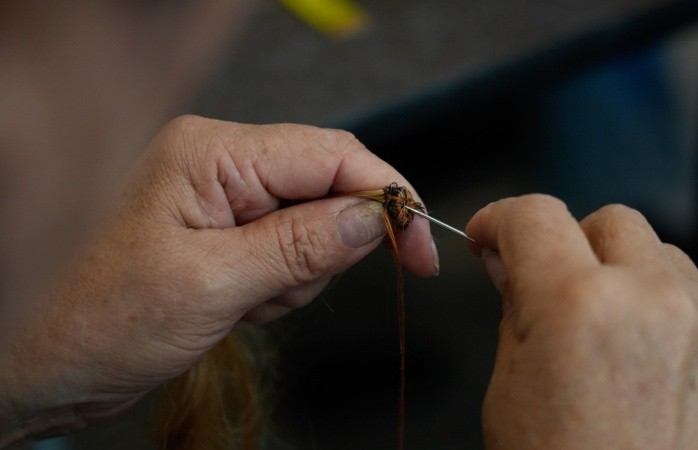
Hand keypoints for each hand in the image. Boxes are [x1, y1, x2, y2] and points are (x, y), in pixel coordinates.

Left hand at [0, 116, 437, 445]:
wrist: (46, 363)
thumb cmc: (103, 318)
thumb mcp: (213, 285)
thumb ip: (302, 245)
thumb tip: (375, 215)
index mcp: (213, 153)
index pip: (330, 154)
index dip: (386, 195)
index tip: (421, 246)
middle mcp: (221, 163)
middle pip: (326, 187)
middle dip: (329, 247)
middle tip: (284, 292)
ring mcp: (223, 197)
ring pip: (314, 226)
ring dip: (298, 276)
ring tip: (243, 305)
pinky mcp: (226, 231)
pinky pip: (289, 251)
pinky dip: (280, 287)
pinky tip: (238, 308)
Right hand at [466, 194, 697, 448]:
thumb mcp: (510, 388)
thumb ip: (516, 309)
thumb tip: (511, 264)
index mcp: (576, 306)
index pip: (535, 215)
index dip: (502, 219)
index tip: (495, 236)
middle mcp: (652, 301)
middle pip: (609, 221)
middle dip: (573, 245)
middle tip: (554, 287)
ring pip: (662, 256)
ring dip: (628, 276)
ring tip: (611, 333)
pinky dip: (670, 318)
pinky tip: (654, 369)